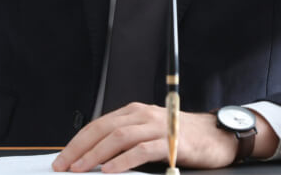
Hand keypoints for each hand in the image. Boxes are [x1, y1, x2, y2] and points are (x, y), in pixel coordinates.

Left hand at [51, 103, 274, 172]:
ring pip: (118, 138)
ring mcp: (157, 126)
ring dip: (95, 155)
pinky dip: (123, 161)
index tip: (63, 158)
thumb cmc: (183, 138)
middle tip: (64, 166)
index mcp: (135, 112)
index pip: (98, 125)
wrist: (218, 136)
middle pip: (103, 129)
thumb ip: (126, 141)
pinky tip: (110, 171)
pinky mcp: (171, 141)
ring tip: (81, 169)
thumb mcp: (150, 134)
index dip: (78, 142)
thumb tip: (95, 158)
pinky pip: (142, 150)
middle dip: (79, 149)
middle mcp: (143, 115)